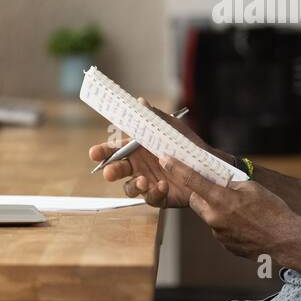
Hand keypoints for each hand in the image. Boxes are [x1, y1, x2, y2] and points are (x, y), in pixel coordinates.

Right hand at [86, 98, 210, 208]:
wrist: (207, 166)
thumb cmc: (187, 144)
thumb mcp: (171, 128)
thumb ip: (154, 117)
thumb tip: (140, 102)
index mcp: (137, 149)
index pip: (115, 149)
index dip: (103, 151)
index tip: (94, 153)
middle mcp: (139, 166)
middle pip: (117, 170)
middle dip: (111, 171)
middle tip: (109, 172)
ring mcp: (148, 182)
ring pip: (130, 188)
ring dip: (133, 186)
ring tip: (143, 181)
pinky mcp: (159, 196)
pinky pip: (150, 198)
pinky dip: (154, 193)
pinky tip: (162, 186)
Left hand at [157, 154, 300, 267]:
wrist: (285, 240)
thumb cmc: (273, 212)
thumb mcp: (252, 188)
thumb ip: (231, 184)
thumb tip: (221, 183)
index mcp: (221, 199)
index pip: (192, 181)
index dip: (177, 169)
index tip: (165, 160)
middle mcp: (215, 218)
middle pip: (197, 200)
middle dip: (203, 194)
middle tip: (221, 191)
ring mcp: (218, 234)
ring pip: (210, 216)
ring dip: (219, 210)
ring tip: (243, 212)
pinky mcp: (224, 245)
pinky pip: (220, 229)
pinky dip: (228, 224)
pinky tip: (246, 224)